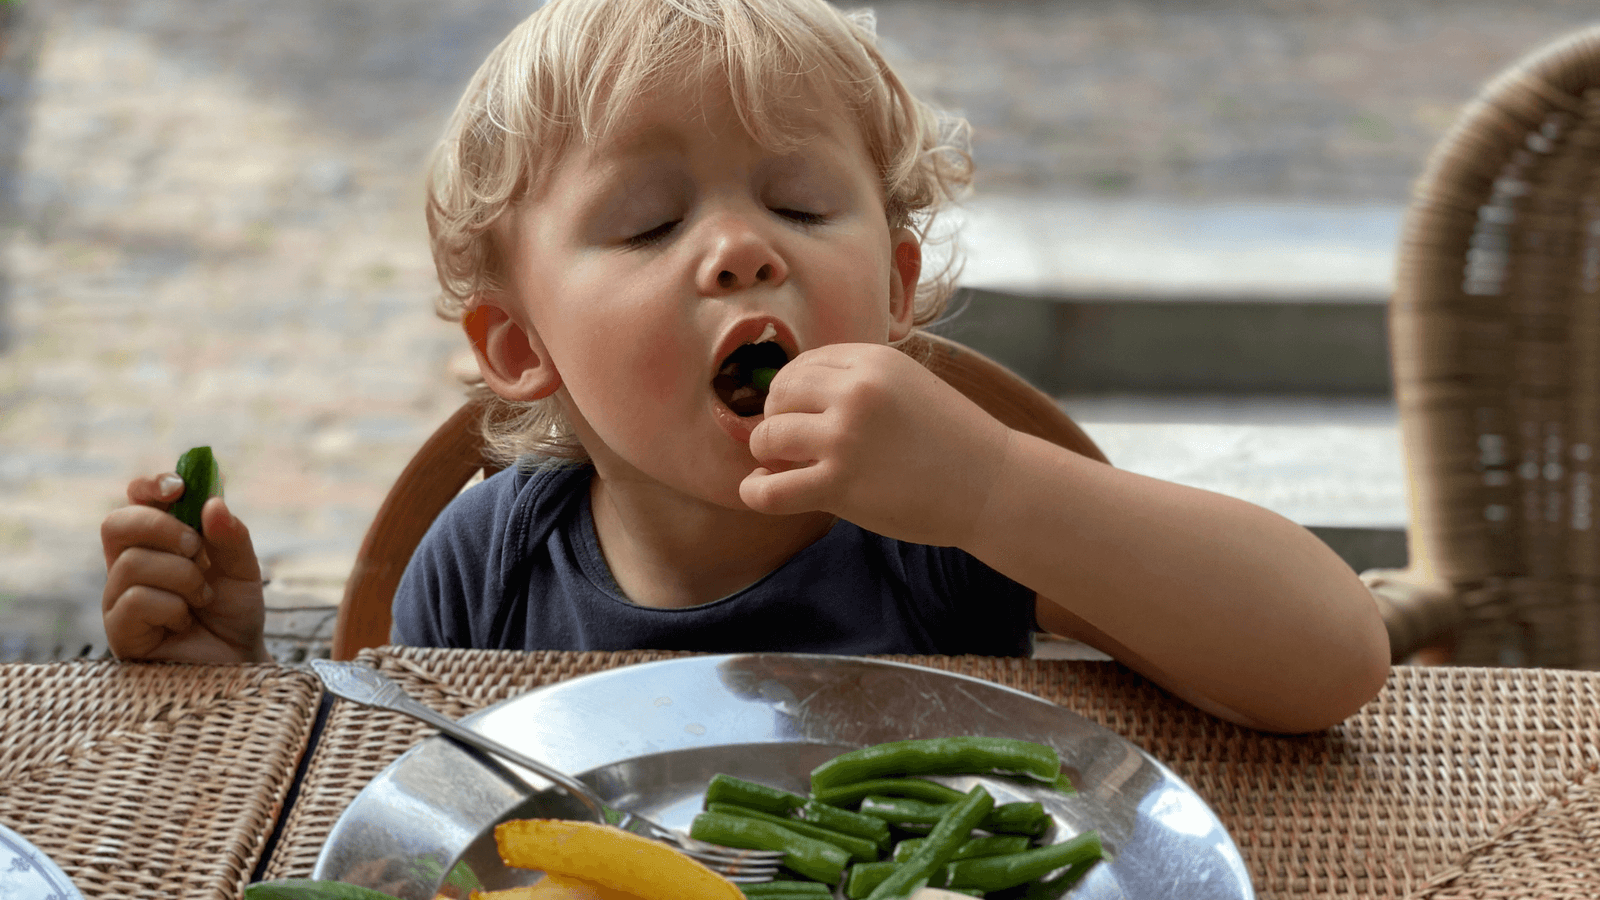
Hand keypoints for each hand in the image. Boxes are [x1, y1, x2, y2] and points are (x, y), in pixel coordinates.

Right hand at [100, 474, 267, 662]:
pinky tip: (183, 622)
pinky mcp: (118, 630)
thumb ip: (232, 537)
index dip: (150, 486)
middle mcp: (130, 565)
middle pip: (116, 522)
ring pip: (132, 562)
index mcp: (157, 542)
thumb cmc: (233, 615)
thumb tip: (213, 502)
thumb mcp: (244, 571)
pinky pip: (134, 599)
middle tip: (197, 549)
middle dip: (164, 528)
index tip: (179, 486)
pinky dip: (172, 607)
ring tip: (201, 598)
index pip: (136, 500)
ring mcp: (119, 597)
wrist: (239, 663)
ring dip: (181, 576)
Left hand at [740, 342, 1012, 546]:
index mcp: (872, 361)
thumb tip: (790, 392)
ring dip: (768, 453)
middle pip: (778, 394)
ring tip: (786, 467)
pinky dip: (755, 492)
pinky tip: (762, 490)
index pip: (802, 365)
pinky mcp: (841, 485)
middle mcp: (856, 392)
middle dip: (777, 418)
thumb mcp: (907, 385)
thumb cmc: (951, 440)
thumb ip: (857, 381)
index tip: (803, 416)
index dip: (793, 393)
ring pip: (767, 436)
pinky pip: (770, 489)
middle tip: (792, 444)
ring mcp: (846, 438)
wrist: (993, 486)